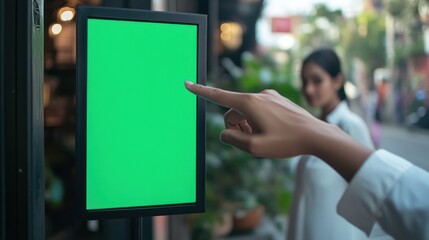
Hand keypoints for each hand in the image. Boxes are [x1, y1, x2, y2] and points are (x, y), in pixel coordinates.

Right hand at [185, 81, 371, 180]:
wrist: (316, 135)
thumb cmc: (286, 142)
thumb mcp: (254, 148)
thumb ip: (233, 140)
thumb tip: (225, 133)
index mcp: (249, 103)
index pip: (218, 96)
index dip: (201, 92)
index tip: (187, 84)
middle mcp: (258, 95)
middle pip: (233, 112)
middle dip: (236, 127)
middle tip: (250, 142)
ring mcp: (269, 96)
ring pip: (247, 112)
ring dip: (248, 126)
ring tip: (264, 138)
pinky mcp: (277, 100)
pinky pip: (259, 110)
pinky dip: (258, 122)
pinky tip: (273, 132)